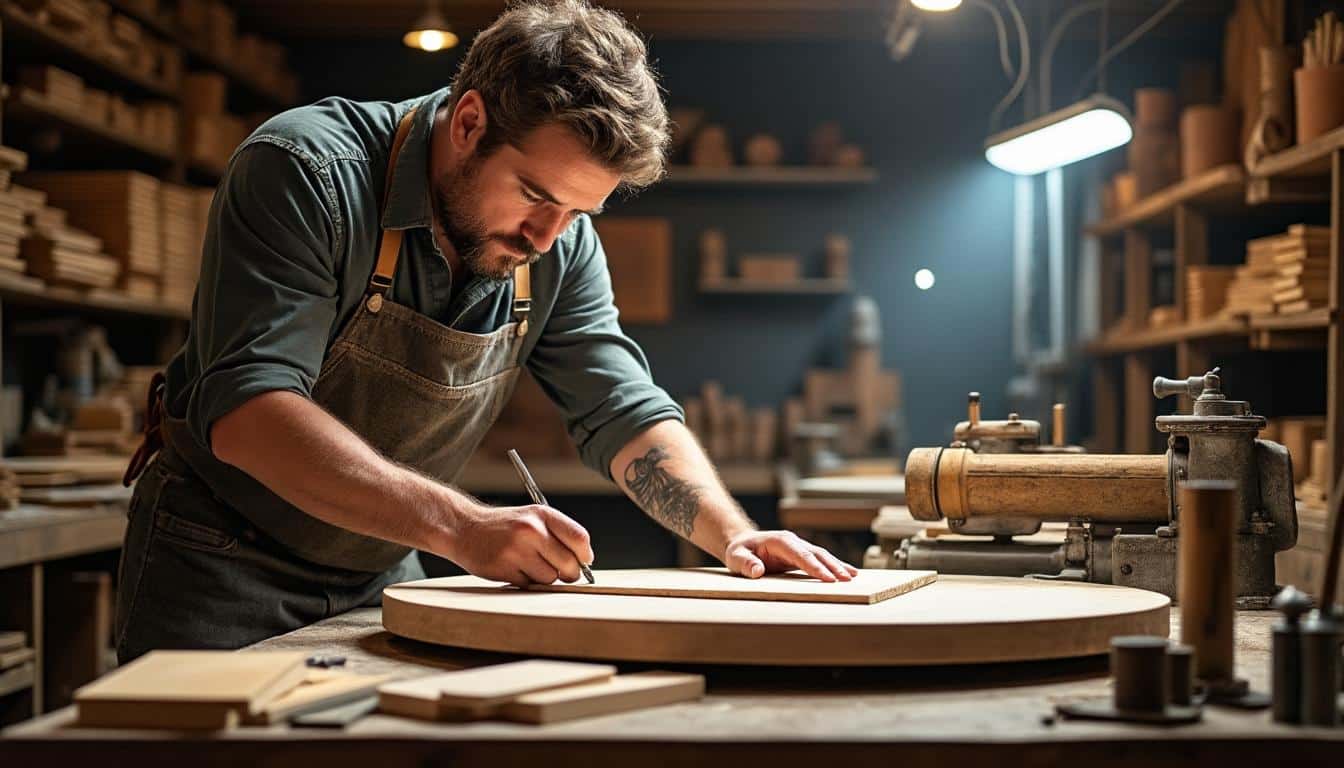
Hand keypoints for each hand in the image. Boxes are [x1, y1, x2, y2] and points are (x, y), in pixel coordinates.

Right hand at [446, 501, 593, 586]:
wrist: (465, 528)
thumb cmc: (504, 526)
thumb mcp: (532, 518)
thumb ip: (558, 535)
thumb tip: (584, 561)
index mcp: (543, 515)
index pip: (580, 538)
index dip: (585, 555)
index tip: (583, 561)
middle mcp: (531, 530)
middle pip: (569, 564)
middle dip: (569, 573)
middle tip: (561, 572)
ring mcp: (517, 550)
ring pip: (550, 578)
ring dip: (544, 578)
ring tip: (529, 565)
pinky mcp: (504, 568)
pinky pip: (530, 585)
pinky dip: (527, 582)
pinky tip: (515, 568)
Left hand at [723, 530, 858, 581]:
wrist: (742, 544)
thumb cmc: (739, 551)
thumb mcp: (735, 557)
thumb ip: (745, 563)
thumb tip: (758, 570)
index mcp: (779, 541)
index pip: (800, 554)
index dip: (815, 566)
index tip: (828, 578)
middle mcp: (793, 542)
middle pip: (816, 553)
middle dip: (832, 566)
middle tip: (847, 579)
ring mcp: (799, 547)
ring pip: (822, 555)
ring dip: (837, 566)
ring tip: (852, 577)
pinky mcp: (802, 555)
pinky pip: (820, 560)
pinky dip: (834, 566)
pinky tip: (847, 573)